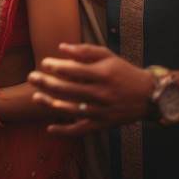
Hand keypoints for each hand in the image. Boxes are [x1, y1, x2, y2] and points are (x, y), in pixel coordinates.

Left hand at [28, 43, 152, 134]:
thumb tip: (61, 47)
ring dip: (51, 105)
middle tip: (31, 77)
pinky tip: (49, 128)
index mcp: (102, 74)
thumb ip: (85, 51)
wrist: (147, 95)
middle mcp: (101, 93)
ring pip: (71, 109)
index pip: (74, 70)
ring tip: (35, 97)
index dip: (57, 66)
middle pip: (69, 89)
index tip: (44, 63)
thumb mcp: (108, 55)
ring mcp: (101, 111)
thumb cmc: (123, 71)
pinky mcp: (102, 124)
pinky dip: (65, 131)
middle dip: (47, 83)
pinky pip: (81, 130)